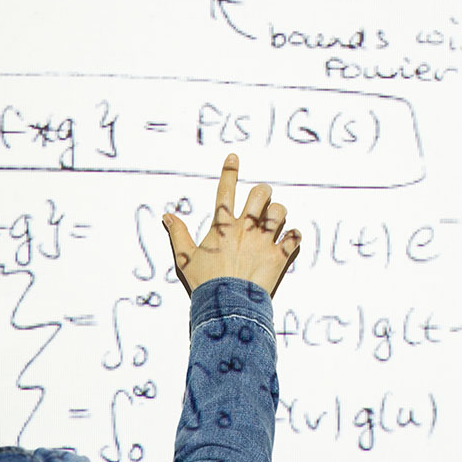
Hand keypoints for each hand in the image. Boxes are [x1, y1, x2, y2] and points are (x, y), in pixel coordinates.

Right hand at [163, 154, 299, 296]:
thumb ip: (178, 234)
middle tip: (262, 200)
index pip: (225, 191)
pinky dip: (294, 236)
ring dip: (278, 213)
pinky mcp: (278, 256)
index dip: (229, 171)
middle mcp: (245, 228)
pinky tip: (290, 238)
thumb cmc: (206, 283)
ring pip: (279, 212)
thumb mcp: (185, 258)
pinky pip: (294, 237)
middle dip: (263, 193)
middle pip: (261, 194)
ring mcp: (263, 241)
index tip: (234, 157)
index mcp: (223, 226)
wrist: (226, 304)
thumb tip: (167, 216)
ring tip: (274, 220)